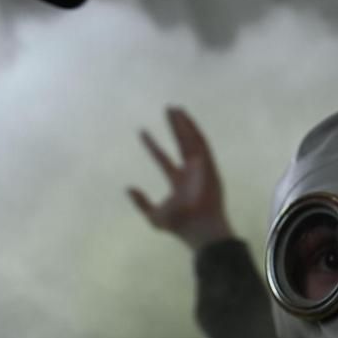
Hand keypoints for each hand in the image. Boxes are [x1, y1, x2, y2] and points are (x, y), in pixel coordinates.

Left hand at [127, 107, 233, 250]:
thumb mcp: (153, 216)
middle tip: (167, 111)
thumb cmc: (180, 225)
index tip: (141, 131)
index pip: (163, 159)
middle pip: (181, 145)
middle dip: (174, 128)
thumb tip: (129, 188)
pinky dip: (193, 130)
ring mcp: (201, 169)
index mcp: (179, 183)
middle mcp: (191, 173)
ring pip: (191, 141)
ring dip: (184, 125)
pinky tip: (185, 118)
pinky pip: (201, 143)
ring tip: (174, 108)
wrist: (199, 228)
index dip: (152, 146)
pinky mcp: (209, 165)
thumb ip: (141, 202)